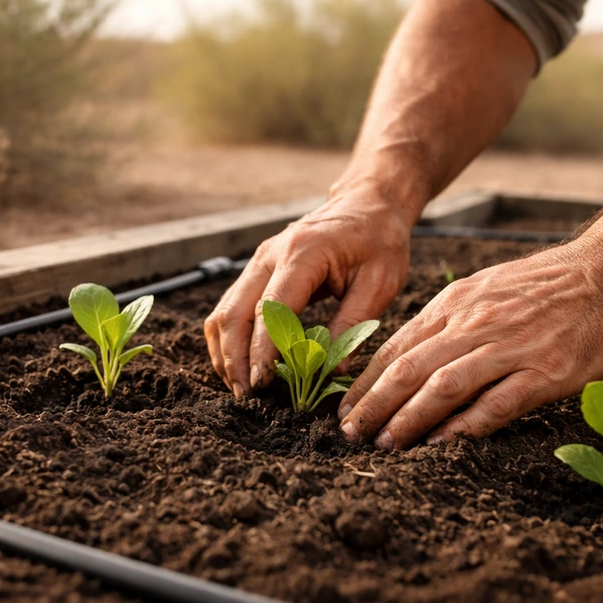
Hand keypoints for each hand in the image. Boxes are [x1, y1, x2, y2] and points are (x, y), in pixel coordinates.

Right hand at [204, 184, 413, 397]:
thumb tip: (330, 372)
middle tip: (248, 398)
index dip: (263, 352)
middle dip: (236, 360)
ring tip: (242, 388)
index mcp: (302, 254)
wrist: (367, 204)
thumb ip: (352, 326)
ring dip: (226, 353)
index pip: (270, 311)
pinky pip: (228, 308)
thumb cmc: (379, 242)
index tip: (263, 386)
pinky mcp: (254, 271)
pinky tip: (241, 367)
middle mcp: (268, 255)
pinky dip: (228, 340)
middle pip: (234, 314)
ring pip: (223, 312)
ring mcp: (256, 262)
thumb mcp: (379, 284)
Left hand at [337, 242, 602, 448]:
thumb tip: (407, 357)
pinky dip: (465, 425)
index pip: (396, 347)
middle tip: (349, 434)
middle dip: (373, 405)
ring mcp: (509, 348)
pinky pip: (496, 402)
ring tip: (385, 443)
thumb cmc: (547, 286)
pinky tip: (441, 443)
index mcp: (456, 305)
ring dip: (407, 418)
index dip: (365, 381)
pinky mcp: (544, 372)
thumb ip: (447, 322)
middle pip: (408, 368)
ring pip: (442, 386)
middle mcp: (474, 324)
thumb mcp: (484, 289)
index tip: (343, 408)